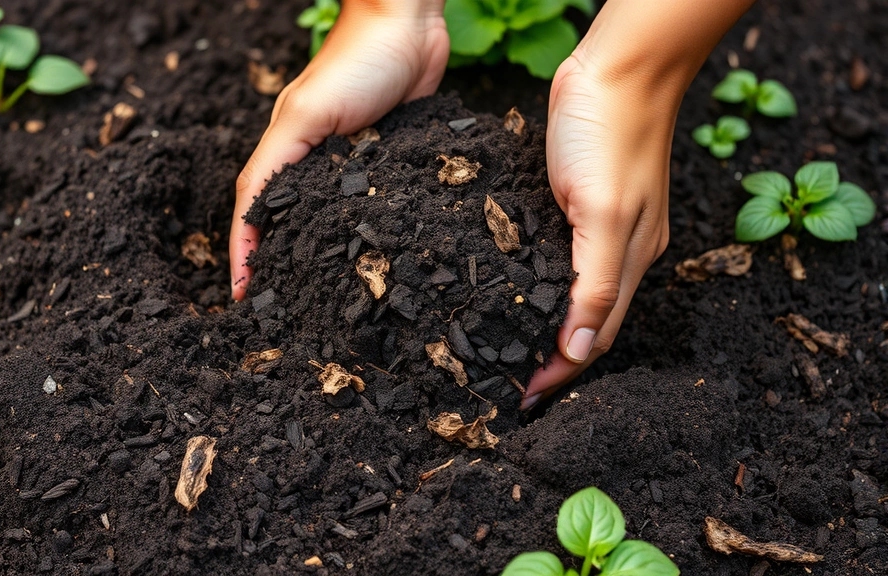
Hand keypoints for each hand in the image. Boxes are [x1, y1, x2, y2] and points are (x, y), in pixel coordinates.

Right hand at [230, 1, 448, 299]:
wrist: (410, 27)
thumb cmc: (356, 64)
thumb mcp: (305, 117)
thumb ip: (276, 167)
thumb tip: (252, 225)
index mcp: (284, 151)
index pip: (255, 212)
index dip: (246, 256)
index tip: (242, 298)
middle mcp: (314, 162)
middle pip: (291, 221)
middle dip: (283, 263)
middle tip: (283, 309)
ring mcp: (352, 163)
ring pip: (333, 219)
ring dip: (325, 254)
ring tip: (322, 297)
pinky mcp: (388, 161)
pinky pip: (374, 204)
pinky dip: (369, 229)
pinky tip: (373, 256)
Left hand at [520, 52, 676, 409]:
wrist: (617, 68)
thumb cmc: (610, 132)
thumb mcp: (600, 214)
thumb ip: (594, 286)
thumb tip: (581, 353)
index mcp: (630, 261)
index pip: (594, 338)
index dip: (560, 372)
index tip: (523, 399)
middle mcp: (621, 252)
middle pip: (586, 325)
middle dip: (552, 360)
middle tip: (510, 385)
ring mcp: (602, 228)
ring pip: (574, 296)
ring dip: (545, 327)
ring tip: (508, 350)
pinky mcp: (581, 205)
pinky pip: (561, 261)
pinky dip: (540, 287)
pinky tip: (515, 292)